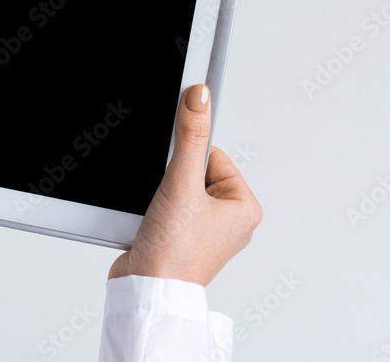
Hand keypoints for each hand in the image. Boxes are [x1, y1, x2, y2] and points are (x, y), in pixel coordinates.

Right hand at [109, 84, 261, 285]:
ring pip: (176, 189)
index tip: (176, 177)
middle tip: (169, 205)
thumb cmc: (174, 254)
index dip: (186, 161)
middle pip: (192, 171)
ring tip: (161, 219)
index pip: (212, 155)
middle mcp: (230, 221)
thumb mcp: (182, 183)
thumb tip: (199, 95)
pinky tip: (152, 227)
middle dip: (172, 182)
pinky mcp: (181, 240)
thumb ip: (190, 135)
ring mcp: (205, 232)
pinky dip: (154, 211)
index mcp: (244, 207)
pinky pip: (166, 208)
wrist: (145, 293)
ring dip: (161, 196)